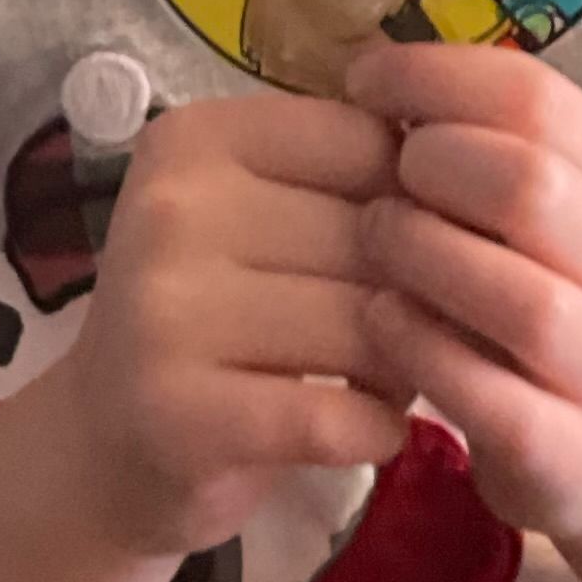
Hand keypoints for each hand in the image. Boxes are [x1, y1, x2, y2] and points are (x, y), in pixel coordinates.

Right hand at [0, 89, 407, 581]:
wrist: (106, 443)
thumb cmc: (212, 315)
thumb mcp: (253, 215)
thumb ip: (342, 184)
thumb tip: (474, 185)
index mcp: (194, 138)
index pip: (368, 141)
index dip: (416, 203)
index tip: (406, 249)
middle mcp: (171, 208)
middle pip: (374, 237)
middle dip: (415, 294)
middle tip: (403, 331)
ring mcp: (166, 310)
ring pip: (367, 328)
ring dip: (404, 366)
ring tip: (383, 377)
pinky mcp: (180, 412)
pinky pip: (338, 417)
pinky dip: (376, 429)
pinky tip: (363, 428)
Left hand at [346, 41, 581, 581]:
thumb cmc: (562, 297)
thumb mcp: (550, 205)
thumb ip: (483, 141)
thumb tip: (370, 67)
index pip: (535, 97)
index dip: (434, 76)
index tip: (362, 83)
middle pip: (531, 184)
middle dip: (435, 166)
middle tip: (385, 179)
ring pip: (519, 298)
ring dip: (422, 258)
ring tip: (376, 245)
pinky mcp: (566, 452)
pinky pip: (491, 397)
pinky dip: (421, 351)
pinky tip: (382, 321)